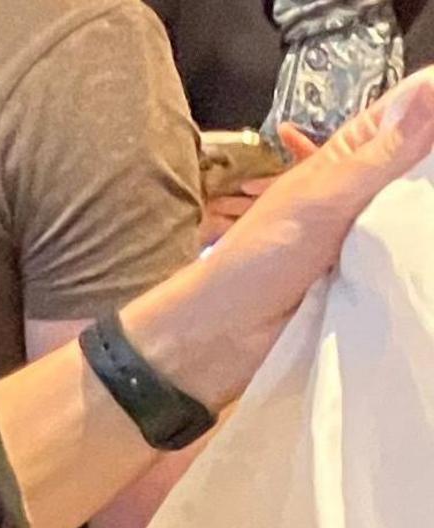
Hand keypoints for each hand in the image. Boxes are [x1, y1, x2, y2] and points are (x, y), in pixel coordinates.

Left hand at [173, 74, 433, 401]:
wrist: (222, 336)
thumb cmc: (257, 259)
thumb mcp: (324, 197)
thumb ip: (382, 151)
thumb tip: (432, 85)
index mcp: (351, 155)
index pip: (412, 114)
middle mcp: (367, 187)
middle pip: (421, 168)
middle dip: (433, 172)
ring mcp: (372, 230)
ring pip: (419, 210)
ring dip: (428, 214)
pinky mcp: (374, 270)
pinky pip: (410, 253)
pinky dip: (421, 253)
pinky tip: (432, 256)